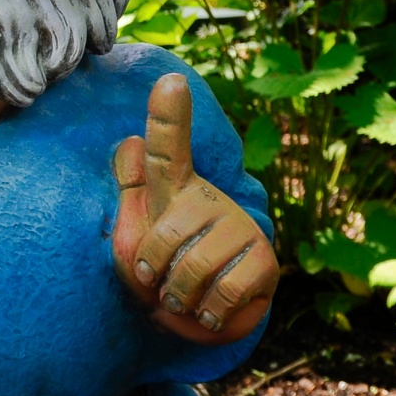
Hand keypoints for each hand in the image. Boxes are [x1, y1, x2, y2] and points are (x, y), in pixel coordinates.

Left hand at [112, 74, 276, 343]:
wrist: (203, 316)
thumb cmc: (162, 268)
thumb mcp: (136, 231)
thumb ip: (132, 190)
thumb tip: (130, 141)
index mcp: (175, 189)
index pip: (169, 147)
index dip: (168, 115)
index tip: (171, 79)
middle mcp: (211, 200)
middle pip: (163, 238)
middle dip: (153, 276)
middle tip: (160, 284)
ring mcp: (241, 227)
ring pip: (192, 270)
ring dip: (178, 299)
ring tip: (183, 298)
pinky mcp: (266, 261)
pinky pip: (224, 293)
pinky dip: (208, 313)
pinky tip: (210, 310)